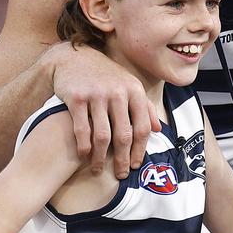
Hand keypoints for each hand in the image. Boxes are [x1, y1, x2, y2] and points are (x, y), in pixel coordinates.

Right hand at [50, 42, 160, 178]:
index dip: (140, 150)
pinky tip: (84, 156)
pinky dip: (84, 146)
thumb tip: (158, 129)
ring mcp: (96, 95)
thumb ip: (145, 107)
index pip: (142, 128)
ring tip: (98, 169)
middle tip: (120, 174)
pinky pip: (82, 129)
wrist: (74, 58)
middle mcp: (117, 92)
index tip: (135, 166)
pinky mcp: (76, 98)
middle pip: (124, 135)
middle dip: (122, 159)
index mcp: (134, 91)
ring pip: (102, 136)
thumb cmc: (106, 76)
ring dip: (101, 158)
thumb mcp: (129, 85)